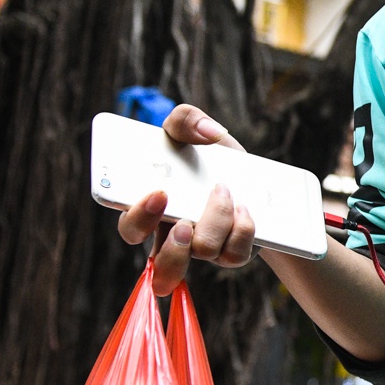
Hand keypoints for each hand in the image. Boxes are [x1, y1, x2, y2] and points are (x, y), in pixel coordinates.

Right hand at [115, 104, 256, 294]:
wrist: (255, 179)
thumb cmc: (212, 158)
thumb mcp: (197, 131)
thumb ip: (186, 119)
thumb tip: (207, 132)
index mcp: (153, 208)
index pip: (130, 227)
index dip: (137, 218)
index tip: (158, 194)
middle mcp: (174, 236)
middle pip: (161, 264)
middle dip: (173, 246)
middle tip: (186, 220)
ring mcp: (204, 248)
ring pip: (202, 252)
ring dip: (216, 218)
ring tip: (224, 191)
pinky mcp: (232, 253)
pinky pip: (234, 254)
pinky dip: (243, 227)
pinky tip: (245, 206)